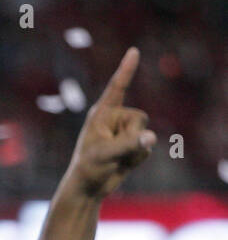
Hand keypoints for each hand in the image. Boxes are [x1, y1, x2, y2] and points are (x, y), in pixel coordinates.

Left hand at [61, 47, 155, 200]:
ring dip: (134, 150)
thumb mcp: (106, 155)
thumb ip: (129, 144)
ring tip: (114, 159)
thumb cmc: (89, 168)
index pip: (117, 88)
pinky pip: (148, 147)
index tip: (133, 51)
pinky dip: (137, 158)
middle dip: (131, 137)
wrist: (88, 188)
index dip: (126, 69)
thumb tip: (150, 138)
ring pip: (146, 134)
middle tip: (111, 152)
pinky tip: (122, 164)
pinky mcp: (132, 143)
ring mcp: (124, 131)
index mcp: (102, 114)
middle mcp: (115, 118)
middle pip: (141, 119)